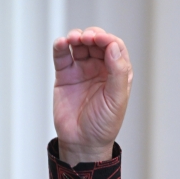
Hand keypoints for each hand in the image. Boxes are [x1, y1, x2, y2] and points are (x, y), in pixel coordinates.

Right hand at [53, 27, 132, 164]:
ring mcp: (82, 71)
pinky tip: (62, 44)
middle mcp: (101, 69)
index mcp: (118, 74)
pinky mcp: (65, 75)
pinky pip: (62, 56)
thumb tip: (113, 47)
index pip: (115, 48)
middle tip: (86, 39)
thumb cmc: (104, 124)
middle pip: (97, 43)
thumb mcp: (116, 99)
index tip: (101, 40)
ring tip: (73, 40)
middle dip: (92, 36)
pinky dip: (61, 46)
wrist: (82, 142)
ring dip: (76, 37)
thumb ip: (117, 72)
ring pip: (79, 45)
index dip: (108, 40)